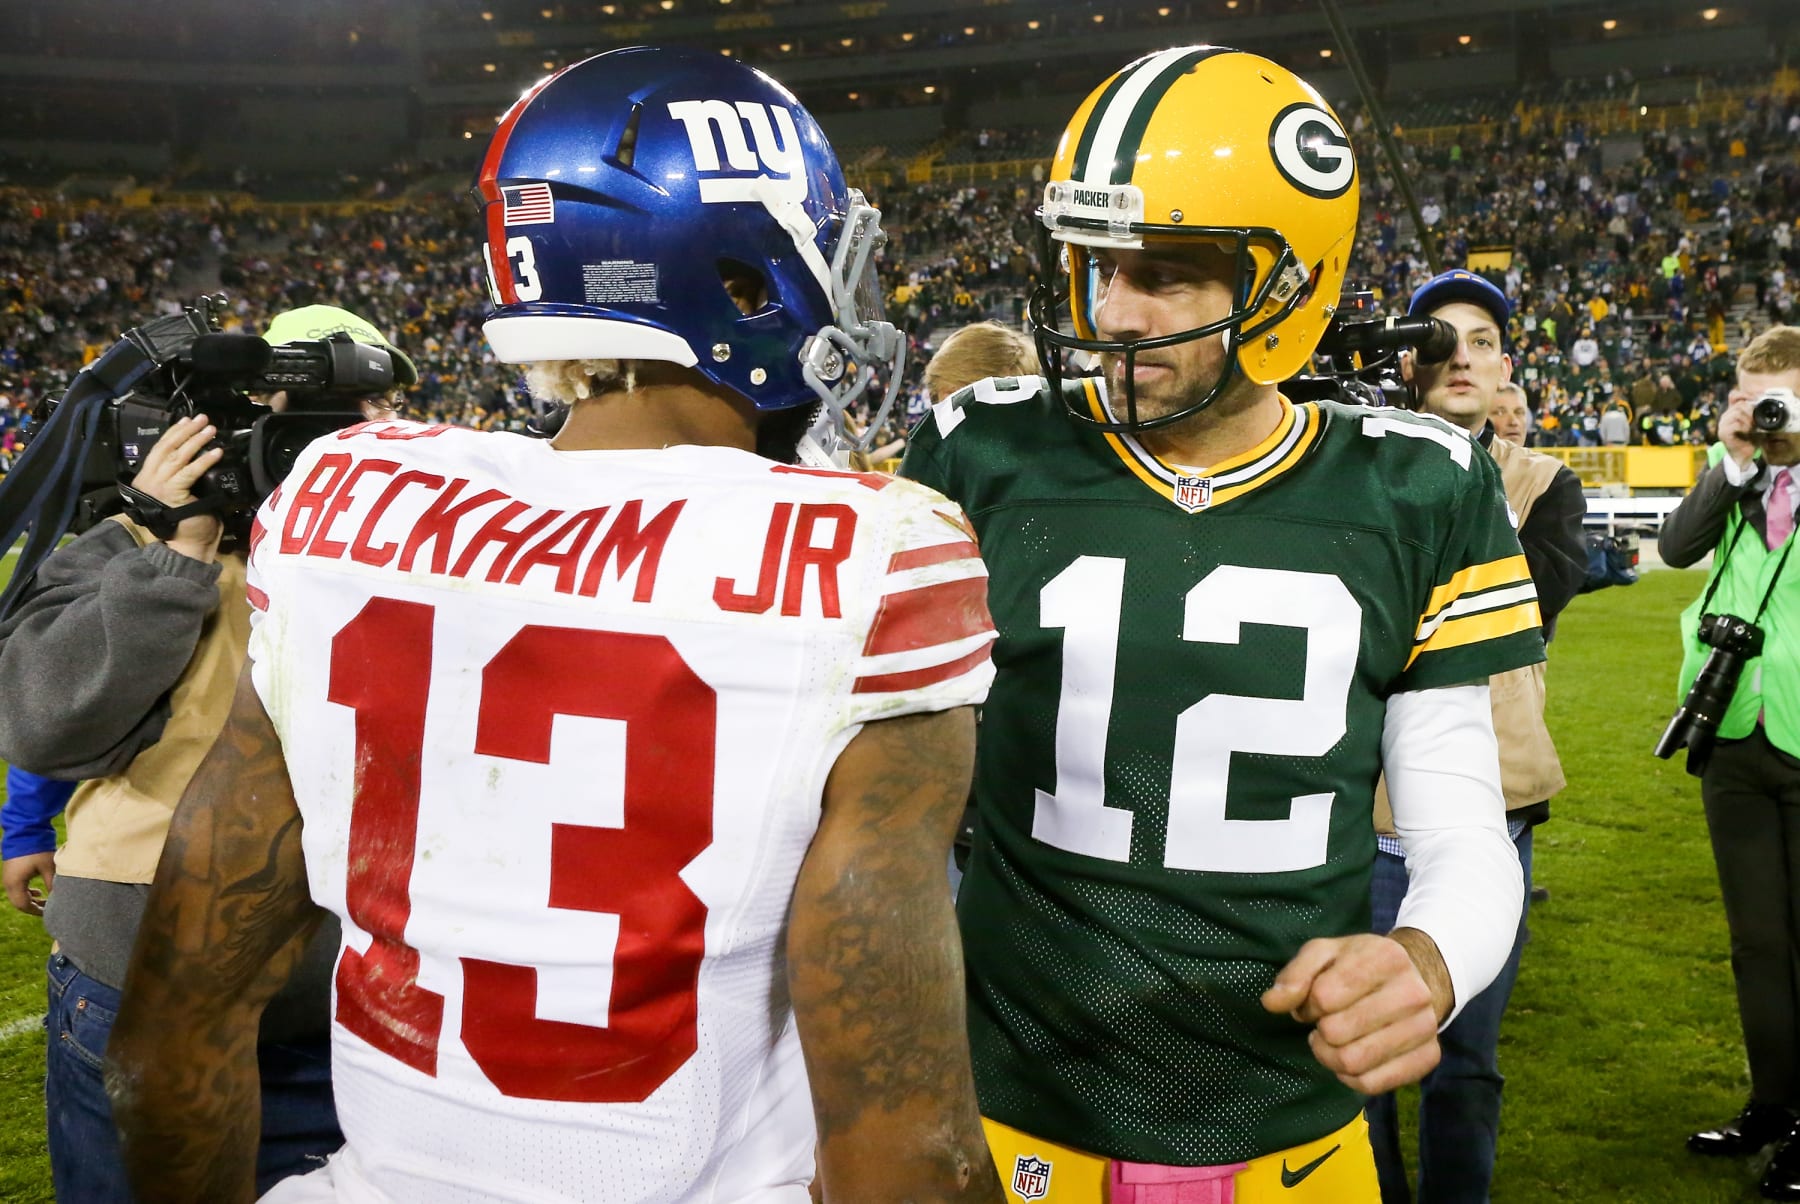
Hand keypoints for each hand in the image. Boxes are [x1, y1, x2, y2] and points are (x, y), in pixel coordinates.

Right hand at [3, 851, 55, 915]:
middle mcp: (8, 882)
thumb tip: (60, 897)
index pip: (24, 905)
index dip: (36, 911)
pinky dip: (27, 892)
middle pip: (19, 903)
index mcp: (15, 883)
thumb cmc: (37, 849)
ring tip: (45, 899)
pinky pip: (17, 888)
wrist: (24, 831)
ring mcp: (8, 877)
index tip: (49, 912)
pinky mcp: (11, 871)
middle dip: (33, 907)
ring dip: (31, 900)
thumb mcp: (48, 867)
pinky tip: (38, 892)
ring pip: (18, 896)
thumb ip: (52, 883)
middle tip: (48, 908)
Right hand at [130, 415, 223, 561]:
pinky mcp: (172, 492)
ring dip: (196, 440)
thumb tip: (195, 454)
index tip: (187, 420)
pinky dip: (204, 460)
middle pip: (167, 448)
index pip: (160, 448)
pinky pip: (190, 471)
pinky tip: (217, 452)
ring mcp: (158, 485)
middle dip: (186, 430)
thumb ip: (179, 474)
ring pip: (178, 456)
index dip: (174, 432)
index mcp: (147, 477)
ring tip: (211, 430)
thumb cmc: (187, 520)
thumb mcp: (181, 491)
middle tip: (202, 418)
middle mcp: (149, 479)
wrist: (187, 544)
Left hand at [1260, 930, 1448, 1094]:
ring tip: (1333, 1041)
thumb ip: (1294, 974)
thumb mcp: (1324, 954)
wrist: (1416, 978)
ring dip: (1330, 1057)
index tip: (1316, 1001)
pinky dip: (1350, 1077)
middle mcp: (1413, 993)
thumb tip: (1271, 1002)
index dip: (1309, 1003)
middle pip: (1337, 1033)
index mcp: (1386, 958)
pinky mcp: (1429, 1057)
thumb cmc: (1360, 965)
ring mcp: (1425, 1027)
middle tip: (1324, 1023)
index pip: (1324, 997)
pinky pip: (1373, 1084)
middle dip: (1319, 1031)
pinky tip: (1350, 1058)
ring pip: (1354, 1063)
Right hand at [1719, 393, 1758, 468]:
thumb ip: (1755, 412)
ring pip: (1737, 412)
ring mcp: (1723, 425)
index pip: (1734, 395)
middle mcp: (1725, 416)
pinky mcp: (1723, 433)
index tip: (1758, 399)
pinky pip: (1735, 424)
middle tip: (1757, 419)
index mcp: (1731, 412)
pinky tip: (1748, 431)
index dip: (1746, 394)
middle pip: (1739, 404)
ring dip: (1749, 419)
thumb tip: (1762, 401)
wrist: (1744, 456)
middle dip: (1752, 410)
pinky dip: (1744, 426)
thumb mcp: (1755, 422)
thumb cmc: (1750, 439)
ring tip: (1753, 426)